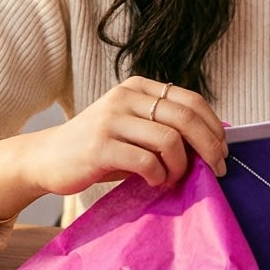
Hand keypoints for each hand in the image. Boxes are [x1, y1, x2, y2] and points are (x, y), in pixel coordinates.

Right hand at [29, 77, 227, 194]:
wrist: (46, 158)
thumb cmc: (99, 148)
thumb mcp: (132, 128)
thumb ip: (164, 128)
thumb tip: (211, 145)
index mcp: (138, 87)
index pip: (190, 99)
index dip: (213, 125)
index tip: (222, 149)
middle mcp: (125, 97)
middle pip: (185, 117)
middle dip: (209, 146)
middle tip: (217, 169)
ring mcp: (111, 119)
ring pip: (169, 140)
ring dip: (180, 166)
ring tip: (174, 178)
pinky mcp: (100, 146)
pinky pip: (146, 161)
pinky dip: (158, 175)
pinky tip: (154, 182)